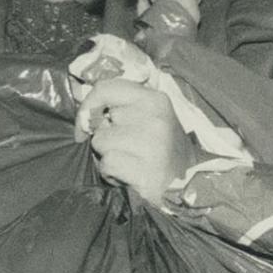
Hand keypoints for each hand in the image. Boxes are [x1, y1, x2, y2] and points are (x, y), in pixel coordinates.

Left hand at [75, 78, 200, 207]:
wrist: (187, 185)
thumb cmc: (159, 151)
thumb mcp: (147, 119)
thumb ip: (121, 109)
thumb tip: (85, 117)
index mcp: (155, 100)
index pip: (106, 88)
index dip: (88, 106)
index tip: (85, 125)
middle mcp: (156, 117)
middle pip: (101, 122)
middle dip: (105, 138)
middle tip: (127, 149)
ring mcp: (153, 143)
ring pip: (100, 142)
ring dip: (108, 157)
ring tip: (130, 162)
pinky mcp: (146, 169)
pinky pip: (107, 164)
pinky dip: (111, 173)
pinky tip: (129, 176)